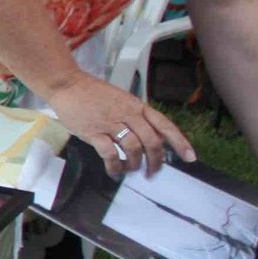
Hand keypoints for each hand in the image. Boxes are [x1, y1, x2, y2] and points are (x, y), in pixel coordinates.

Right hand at [45, 76, 194, 176]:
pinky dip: (115, 166)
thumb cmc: (93, 93)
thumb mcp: (121, 100)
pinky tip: (114, 171)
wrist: (67, 85)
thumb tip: (150, 137)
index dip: (180, 143)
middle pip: (151, 141)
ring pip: (133, 149)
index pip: (165, 125)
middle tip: (153, 172)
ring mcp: (111, 123)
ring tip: (131, 171)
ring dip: (135, 165)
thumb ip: (136, 116)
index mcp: (137, 106)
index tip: (190, 158)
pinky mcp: (94, 132)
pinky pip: (110, 154)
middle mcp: (128, 114)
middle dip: (156, 161)